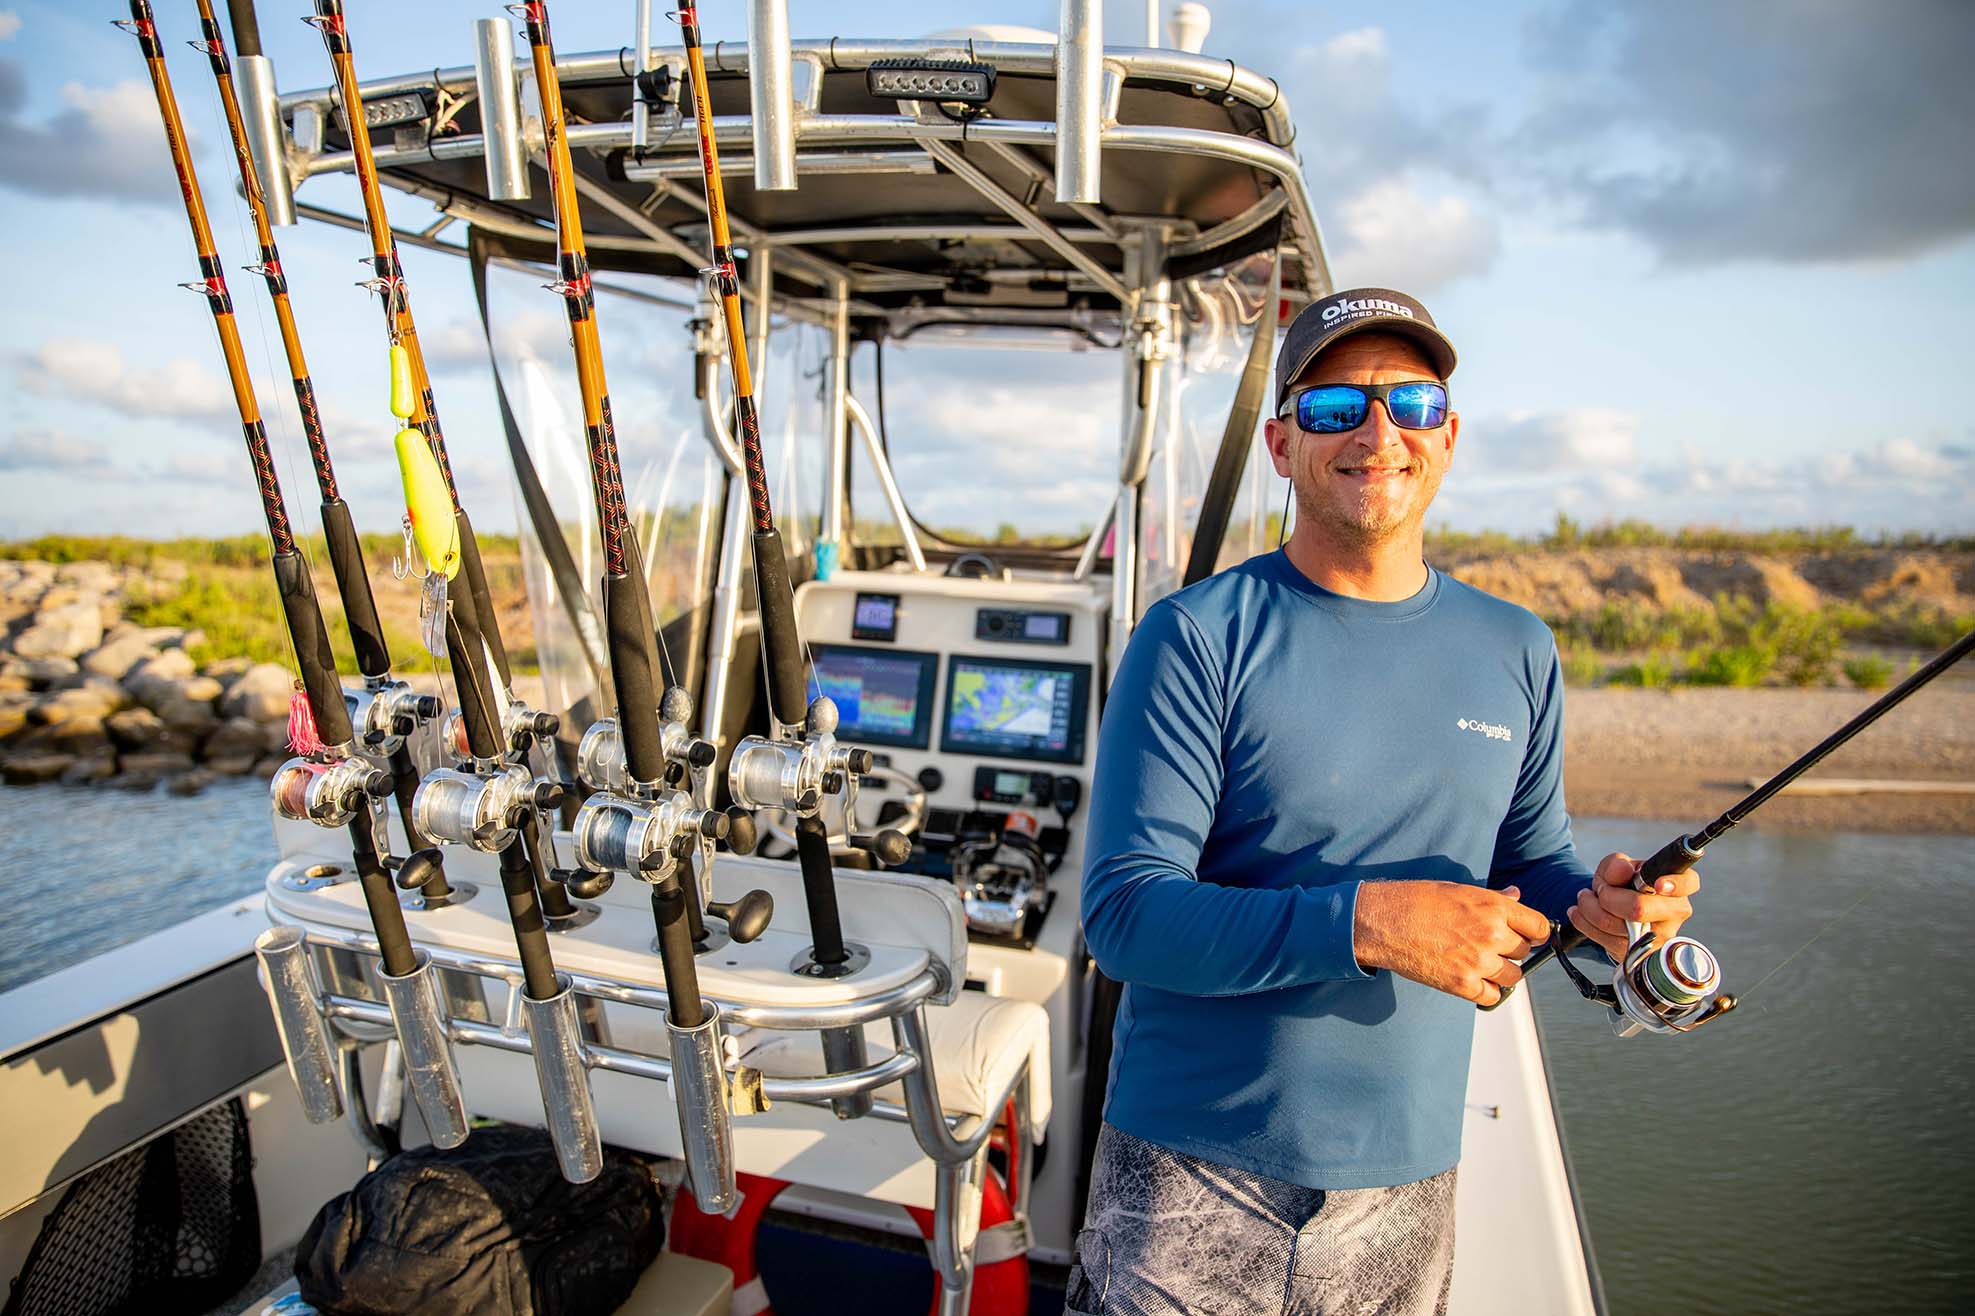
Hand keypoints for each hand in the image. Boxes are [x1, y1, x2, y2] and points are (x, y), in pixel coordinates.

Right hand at [1354, 880, 1551, 1006]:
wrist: (1384, 921)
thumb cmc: (1416, 901)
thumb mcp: (1459, 890)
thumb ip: (1493, 898)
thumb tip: (1515, 896)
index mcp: (1494, 908)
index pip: (1538, 926)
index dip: (1535, 932)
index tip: (1529, 935)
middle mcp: (1492, 935)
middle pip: (1525, 951)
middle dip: (1512, 949)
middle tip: (1493, 946)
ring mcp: (1479, 962)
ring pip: (1513, 976)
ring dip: (1502, 971)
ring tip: (1482, 962)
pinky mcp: (1462, 985)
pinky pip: (1492, 995)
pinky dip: (1487, 990)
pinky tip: (1474, 979)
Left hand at [1567, 851, 1700, 960]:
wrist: (1615, 912)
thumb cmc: (1624, 885)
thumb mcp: (1619, 867)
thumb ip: (1618, 864)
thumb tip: (1621, 869)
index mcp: (1678, 886)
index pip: (1688, 883)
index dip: (1674, 884)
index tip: (1657, 884)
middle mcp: (1674, 913)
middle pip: (1639, 908)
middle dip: (1607, 896)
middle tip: (1600, 889)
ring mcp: (1659, 937)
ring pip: (1615, 924)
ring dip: (1590, 907)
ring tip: (1586, 898)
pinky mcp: (1639, 954)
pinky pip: (1604, 939)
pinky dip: (1585, 922)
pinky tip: (1581, 913)